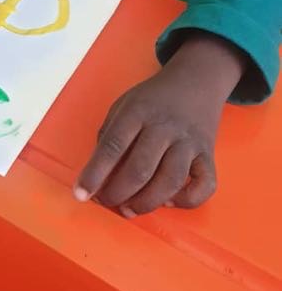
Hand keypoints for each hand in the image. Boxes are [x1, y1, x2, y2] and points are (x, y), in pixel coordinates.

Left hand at [74, 32, 246, 215]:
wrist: (196, 81)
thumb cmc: (152, 98)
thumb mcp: (123, 104)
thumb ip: (110, 134)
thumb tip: (98, 172)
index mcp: (138, 111)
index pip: (113, 146)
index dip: (95, 173)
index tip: (80, 193)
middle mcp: (165, 127)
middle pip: (140, 168)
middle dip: (118, 193)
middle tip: (106, 201)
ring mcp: (189, 142)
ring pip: (170, 180)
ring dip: (147, 202)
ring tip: (129, 209)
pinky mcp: (209, 155)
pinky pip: (205, 185)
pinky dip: (187, 201)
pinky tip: (169, 202)